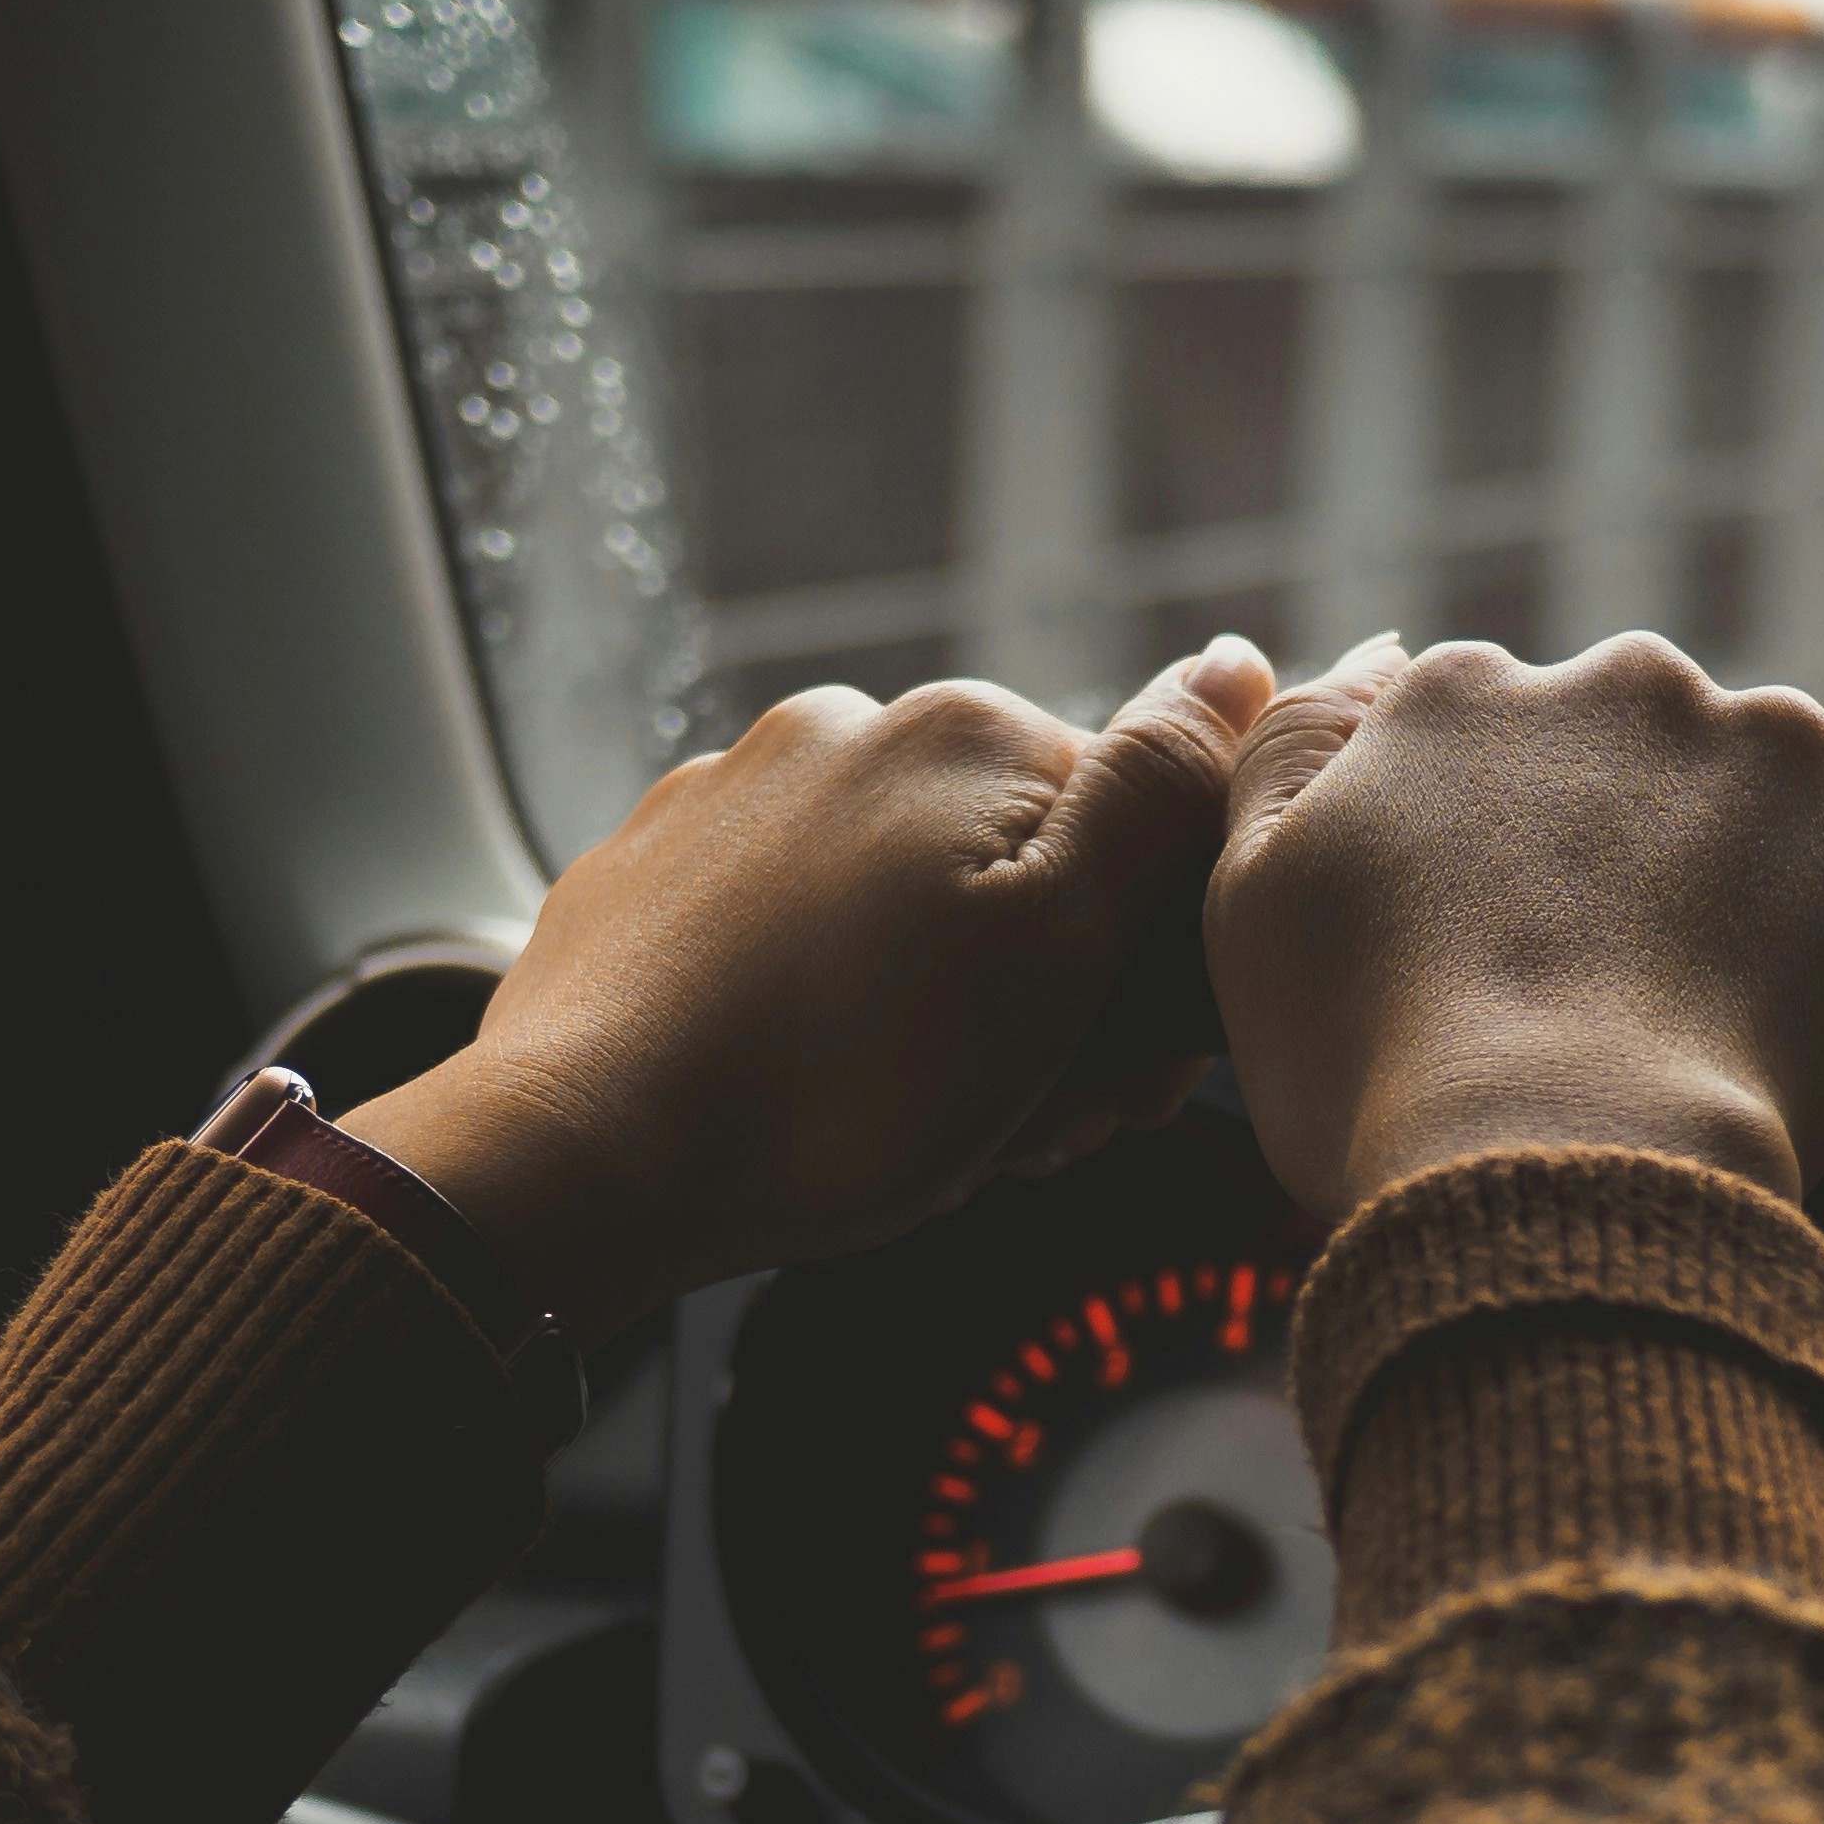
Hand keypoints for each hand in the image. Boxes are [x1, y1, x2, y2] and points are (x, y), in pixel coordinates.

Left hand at [348, 642, 1271, 1344]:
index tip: (1115, 1094)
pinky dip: (825, 1011)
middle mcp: (845, 728)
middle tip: (1015, 1135)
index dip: (1145, 986)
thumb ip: (1156, 797)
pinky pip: (789, 938)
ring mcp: (733, 796)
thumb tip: (1238, 664)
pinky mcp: (651, 876)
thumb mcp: (1055, 951)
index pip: (1134, 843)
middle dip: (1040, 1010)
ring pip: (903, 914)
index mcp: (967, 734)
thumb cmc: (841, 1087)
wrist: (585, 1160)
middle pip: (1014, 878)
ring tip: (905, 1133)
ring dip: (939, 1021)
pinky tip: (806, 1094)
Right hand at [1201, 632, 1823, 1225]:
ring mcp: (1783, 753)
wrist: (1557, 1178)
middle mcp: (1629, 682)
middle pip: (1649, 760)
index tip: (1512, 950)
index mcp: (1463, 693)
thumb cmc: (1380, 1077)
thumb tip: (1360, 666)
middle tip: (1614, 998)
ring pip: (1784, 808)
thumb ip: (1284, 757)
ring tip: (1718, 1024)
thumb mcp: (1251, 904)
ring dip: (1765, 884)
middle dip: (1642, 853)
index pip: (1497, 747)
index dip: (1508, 858)